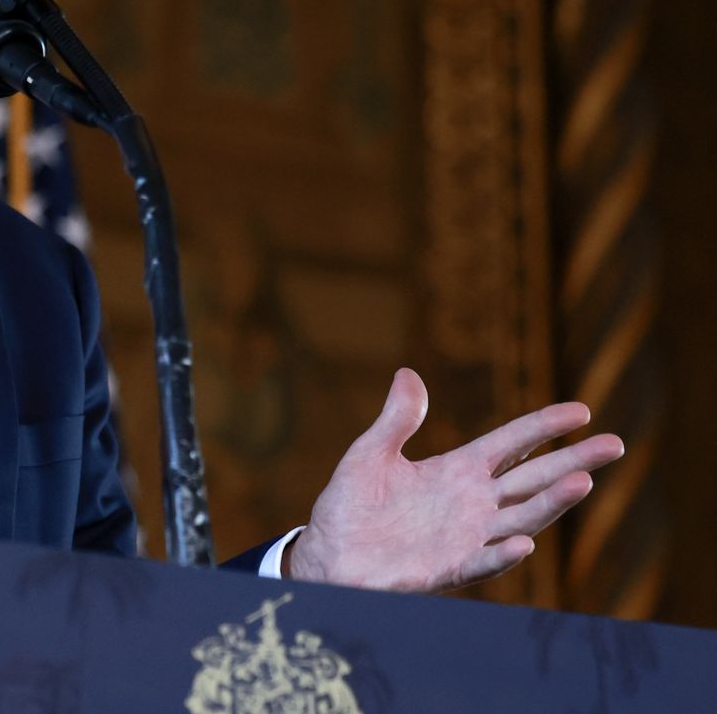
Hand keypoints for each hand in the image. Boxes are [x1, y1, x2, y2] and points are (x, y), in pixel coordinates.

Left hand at [285, 368, 623, 592]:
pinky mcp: (447, 568)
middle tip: (614, 445)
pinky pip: (482, 562)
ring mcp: (466, 537)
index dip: (544, 427)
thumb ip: (396, 419)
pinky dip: (502, 555)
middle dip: (572, 462)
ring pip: (521, 518)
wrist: (328, 553)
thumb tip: (408, 373)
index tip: (582, 410)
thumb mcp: (371, 453)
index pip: (511, 444)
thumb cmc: (351, 505)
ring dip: (551, 503)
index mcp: (458, 470)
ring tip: (583, 482)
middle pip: (532, 478)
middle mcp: (473, 503)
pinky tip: (525, 543)